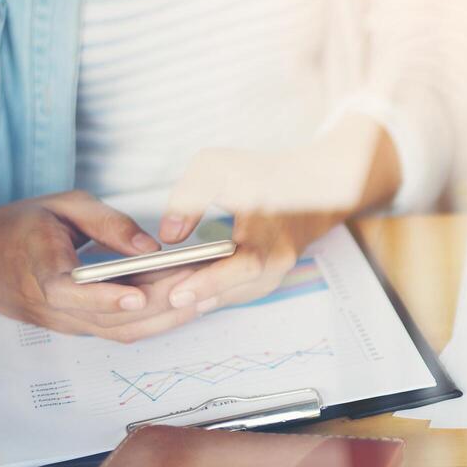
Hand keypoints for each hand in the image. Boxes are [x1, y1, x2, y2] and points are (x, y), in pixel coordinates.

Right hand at [0, 191, 201, 341]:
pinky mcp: (81, 328)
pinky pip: (123, 331)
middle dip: (163, 303)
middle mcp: (55, 308)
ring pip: (124, 331)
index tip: (138, 294)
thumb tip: (149, 246)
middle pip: (113, 317)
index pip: (71, 293)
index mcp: (40, 273)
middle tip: (205, 283)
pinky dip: (158, 320)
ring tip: (210, 295)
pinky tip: (188, 304)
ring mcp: (68, 323)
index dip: (106, 298)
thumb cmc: (20, 226)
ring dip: (169, 317)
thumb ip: (106, 222)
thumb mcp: (60, 206)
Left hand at [155, 145, 358, 312]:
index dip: (211, 281)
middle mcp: (278, 257)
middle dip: (193, 297)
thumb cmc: (263, 174)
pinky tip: (183, 292)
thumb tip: (170, 234)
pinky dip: (210, 295)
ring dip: (199, 299)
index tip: (178, 293)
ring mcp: (277, 272)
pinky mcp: (269, 278)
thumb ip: (190, 196)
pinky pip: (236, 293)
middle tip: (155, 299)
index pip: (245, 264)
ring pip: (234, 296)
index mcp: (270, 228)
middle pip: (235, 289)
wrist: (310, 187)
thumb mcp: (219, 167)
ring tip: (162, 297)